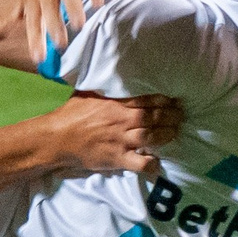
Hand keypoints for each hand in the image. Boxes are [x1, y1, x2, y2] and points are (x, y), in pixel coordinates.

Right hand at [39, 93, 181, 176]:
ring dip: (167, 135)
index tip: (174, 100)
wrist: (56, 139)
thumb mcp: (88, 92)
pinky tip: (159, 163)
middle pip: (154, 117)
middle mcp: (121, 121)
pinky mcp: (117, 159)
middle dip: (171, 116)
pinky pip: (140, 164)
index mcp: (115, 103)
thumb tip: (112, 72)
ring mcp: (120, 141)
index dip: (164, 100)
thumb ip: (105, 86)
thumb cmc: (71, 114)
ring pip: (151, 137)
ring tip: (175, 132)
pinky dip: (152, 164)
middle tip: (181, 115)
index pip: (146, 99)